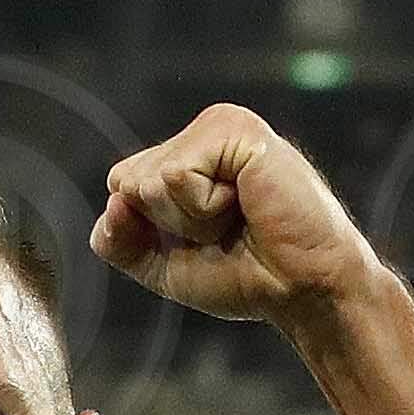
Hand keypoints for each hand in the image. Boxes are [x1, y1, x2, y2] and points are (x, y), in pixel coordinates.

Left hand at [91, 105, 382, 326]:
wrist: (301, 288)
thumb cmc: (244, 275)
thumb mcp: (161, 265)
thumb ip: (119, 240)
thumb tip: (112, 200)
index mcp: (183, 158)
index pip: (120, 187)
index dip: (148, 230)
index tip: (202, 238)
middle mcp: (200, 135)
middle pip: (126, 181)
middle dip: (167, 223)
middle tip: (225, 229)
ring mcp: (220, 125)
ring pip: (149, 180)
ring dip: (190, 218)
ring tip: (239, 215)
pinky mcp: (238, 129)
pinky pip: (177, 176)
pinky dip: (204, 207)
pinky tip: (247, 202)